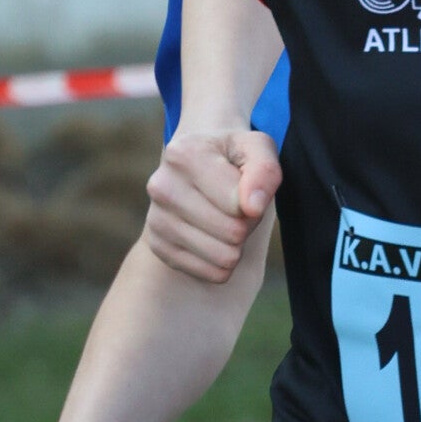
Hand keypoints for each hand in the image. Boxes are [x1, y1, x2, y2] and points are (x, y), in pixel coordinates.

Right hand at [146, 127, 281, 281]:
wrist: (198, 161)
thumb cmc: (233, 155)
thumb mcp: (257, 148)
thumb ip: (264, 171)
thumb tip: (252, 207)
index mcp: (184, 155)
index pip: (238, 204)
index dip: (255, 201)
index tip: (246, 185)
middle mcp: (162, 187)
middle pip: (232, 232)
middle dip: (246, 222)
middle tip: (238, 205)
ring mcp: (156, 219)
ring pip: (223, 257)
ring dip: (236, 243)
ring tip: (226, 218)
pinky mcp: (158, 246)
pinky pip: (211, 274)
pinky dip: (223, 261)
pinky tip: (214, 236)